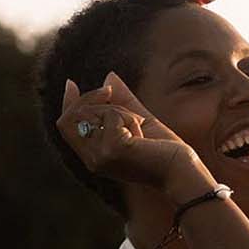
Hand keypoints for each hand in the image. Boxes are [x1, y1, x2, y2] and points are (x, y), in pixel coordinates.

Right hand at [56, 71, 204, 190]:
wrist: (181, 171)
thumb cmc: (165, 152)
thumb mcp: (140, 121)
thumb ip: (123, 102)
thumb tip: (108, 77)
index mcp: (95, 156)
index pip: (66, 127)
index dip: (67, 104)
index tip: (70, 84)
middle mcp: (92, 159)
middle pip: (70, 118)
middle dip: (92, 98)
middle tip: (111, 93)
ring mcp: (99, 156)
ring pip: (92, 112)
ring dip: (118, 109)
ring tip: (138, 125)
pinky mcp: (112, 149)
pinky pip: (112, 115)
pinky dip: (130, 117)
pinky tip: (143, 135)